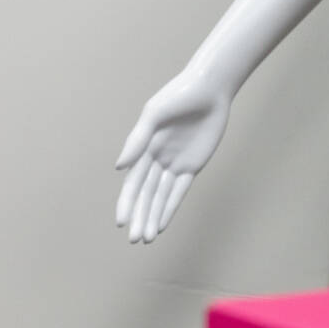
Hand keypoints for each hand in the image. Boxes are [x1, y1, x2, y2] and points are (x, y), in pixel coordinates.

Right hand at [114, 69, 232, 243]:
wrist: (210, 87)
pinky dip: (170, 208)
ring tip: (147, 239)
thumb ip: (137, 140)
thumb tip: (118, 167)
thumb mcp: (154, 114)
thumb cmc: (178, 95)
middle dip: (139, 217)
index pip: (132, 183)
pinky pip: (180, 191)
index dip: (126, 203)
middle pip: (145, 195)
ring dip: (153, 217)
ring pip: (161, 197)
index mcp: (143, 148)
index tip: (121, 222)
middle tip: (134, 240)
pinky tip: (162, 224)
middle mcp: (156, 158)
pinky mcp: (192, 165)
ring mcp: (174, 163)